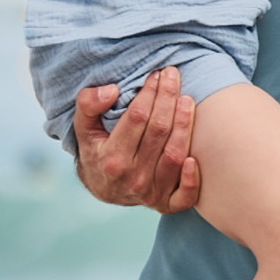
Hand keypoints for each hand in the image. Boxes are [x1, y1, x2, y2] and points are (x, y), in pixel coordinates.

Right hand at [72, 66, 201, 212]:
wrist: (104, 189)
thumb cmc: (97, 151)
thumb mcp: (83, 129)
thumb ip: (88, 106)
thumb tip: (112, 90)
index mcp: (110, 158)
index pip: (136, 118)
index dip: (149, 93)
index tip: (156, 75)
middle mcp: (131, 176)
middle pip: (158, 131)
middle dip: (168, 99)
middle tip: (174, 76)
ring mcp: (149, 192)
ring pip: (174, 155)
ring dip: (185, 125)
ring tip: (187, 99)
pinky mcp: (165, 204)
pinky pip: (184, 197)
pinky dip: (191, 180)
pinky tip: (196, 158)